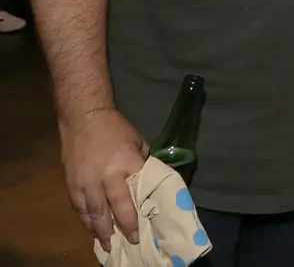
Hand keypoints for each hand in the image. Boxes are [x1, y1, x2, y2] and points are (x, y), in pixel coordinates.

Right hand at [60, 108, 148, 249]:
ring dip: (102, 231)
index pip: (136, 193)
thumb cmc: (116, 129)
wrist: (83, 118)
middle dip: (123, 227)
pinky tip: (93, 230)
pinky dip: (86, 221)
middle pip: (114, 207)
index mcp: (127, 162)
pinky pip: (79, 207)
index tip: (146, 227)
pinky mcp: (71, 183)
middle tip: (131, 241)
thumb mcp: (139, 142)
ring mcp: (86, 181)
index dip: (140, 212)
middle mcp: (106, 175)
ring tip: (109, 244)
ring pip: (94, 212)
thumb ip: (144, 163)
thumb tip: (153, 183)